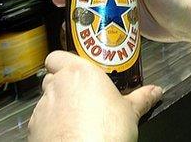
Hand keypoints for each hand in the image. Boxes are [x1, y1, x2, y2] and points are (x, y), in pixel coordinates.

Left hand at [28, 51, 161, 140]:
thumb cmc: (106, 131)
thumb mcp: (131, 112)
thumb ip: (142, 98)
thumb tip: (156, 91)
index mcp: (80, 72)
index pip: (57, 57)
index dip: (64, 63)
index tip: (78, 72)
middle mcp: (57, 85)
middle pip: (52, 78)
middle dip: (64, 85)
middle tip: (83, 96)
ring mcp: (43, 107)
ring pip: (46, 100)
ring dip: (58, 105)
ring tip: (77, 118)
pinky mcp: (34, 129)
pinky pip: (41, 121)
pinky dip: (51, 125)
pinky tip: (68, 133)